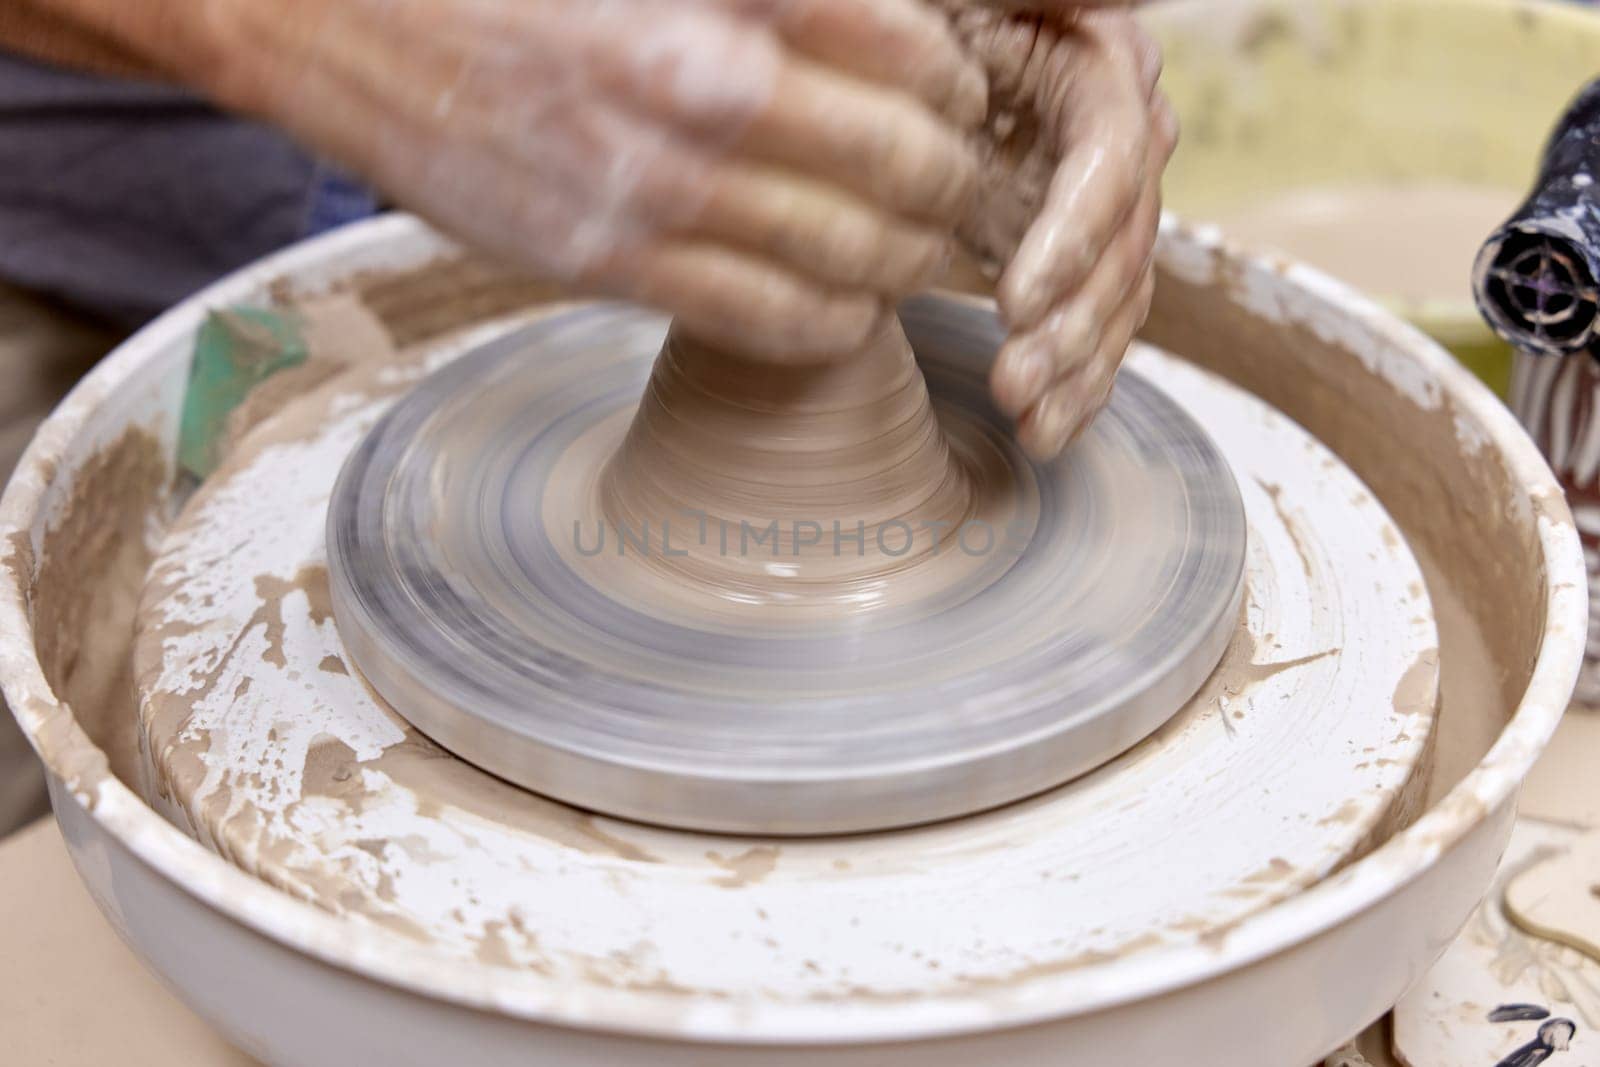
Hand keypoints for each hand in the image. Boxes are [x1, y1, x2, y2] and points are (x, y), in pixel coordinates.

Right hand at [200, 0, 987, 357]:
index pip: (913, 51)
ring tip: (913, 252)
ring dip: (905, 262)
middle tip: (957, 187)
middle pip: (901, 161)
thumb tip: (880, 36)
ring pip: (849, 254)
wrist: (339, 18)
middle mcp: (702, 87)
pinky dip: (832, 326)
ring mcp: (652, 187)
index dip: (955, 86)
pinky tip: (848, 312)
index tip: (955, 102)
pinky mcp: (607, 264)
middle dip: (950, 182)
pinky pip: (766, 321)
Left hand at [944, 3, 1175, 458]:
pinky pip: (1094, 323)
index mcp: (1099, 65)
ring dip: (1077, 367)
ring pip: (1117, 296)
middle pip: (1124, 242)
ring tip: (1029, 420)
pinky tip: (1049, 429)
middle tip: (1016, 381)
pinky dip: (1076, 381)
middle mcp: (1122, 134)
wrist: (887, 61)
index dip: (1073, 236)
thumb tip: (1109, 3)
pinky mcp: (1072, 252)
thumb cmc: (916, 20)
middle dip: (1073, 325)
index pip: (1111, 159)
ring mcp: (1100, 202)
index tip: (1015, 301)